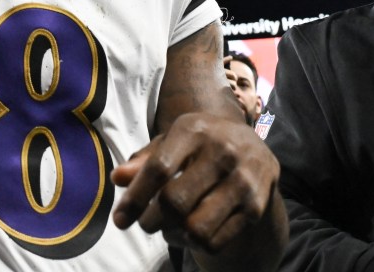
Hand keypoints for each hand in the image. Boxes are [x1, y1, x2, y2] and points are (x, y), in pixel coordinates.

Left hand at [110, 111, 279, 254]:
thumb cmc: (200, 145)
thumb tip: (118, 178)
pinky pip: (214, 241)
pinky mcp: (256, 206)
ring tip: (169, 227)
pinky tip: (190, 232)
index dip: (135, 198)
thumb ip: (145, 160)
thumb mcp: (173, 142)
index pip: (159, 168)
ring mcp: (242, 179)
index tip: (119, 220)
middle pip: (175, 202)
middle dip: (151, 220)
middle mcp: (222, 151)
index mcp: (194, 129)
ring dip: (174, 234)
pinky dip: (195, 244)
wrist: (254, 149)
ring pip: (196, 228)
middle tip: (146, 223)